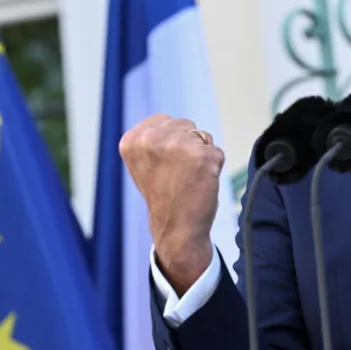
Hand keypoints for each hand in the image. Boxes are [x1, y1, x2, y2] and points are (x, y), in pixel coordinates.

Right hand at [119, 114, 223, 293]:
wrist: (176, 229)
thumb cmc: (163, 195)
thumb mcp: (144, 162)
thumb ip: (153, 139)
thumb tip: (175, 125)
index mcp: (133, 139)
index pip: (165, 120)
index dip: (171, 142)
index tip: (164, 165)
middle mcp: (152, 139)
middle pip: (186, 125)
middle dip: (188, 145)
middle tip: (178, 173)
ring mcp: (178, 146)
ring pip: (203, 137)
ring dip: (202, 155)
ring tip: (188, 177)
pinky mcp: (203, 156)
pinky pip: (217, 152)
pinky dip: (215, 166)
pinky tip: (201, 182)